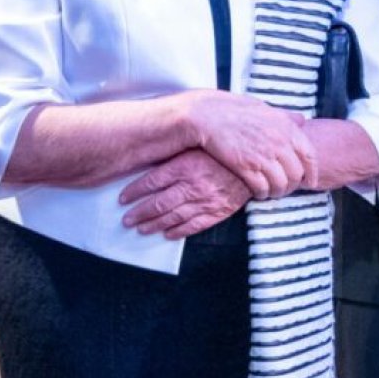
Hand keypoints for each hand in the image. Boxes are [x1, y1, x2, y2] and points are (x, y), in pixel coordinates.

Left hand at [118, 150, 249, 238]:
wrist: (256, 163)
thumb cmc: (223, 150)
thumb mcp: (196, 144)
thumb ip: (175, 153)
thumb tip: (149, 155)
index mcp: (184, 166)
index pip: (150, 182)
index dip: (133, 192)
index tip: (122, 198)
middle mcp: (192, 185)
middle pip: (158, 203)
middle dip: (139, 213)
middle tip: (126, 220)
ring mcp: (205, 201)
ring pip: (172, 217)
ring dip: (153, 224)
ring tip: (139, 228)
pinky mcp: (218, 211)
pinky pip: (193, 226)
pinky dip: (178, 231)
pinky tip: (166, 234)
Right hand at [185, 89, 315, 198]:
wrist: (205, 115)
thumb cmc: (232, 109)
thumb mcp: (263, 107)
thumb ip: (284, 116)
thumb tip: (301, 120)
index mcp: (286, 127)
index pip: (310, 156)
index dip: (312, 173)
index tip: (309, 182)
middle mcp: (279, 142)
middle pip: (296, 174)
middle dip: (291, 185)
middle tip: (283, 188)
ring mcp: (263, 155)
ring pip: (281, 185)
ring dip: (277, 192)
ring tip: (270, 192)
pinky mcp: (246, 167)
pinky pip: (262, 188)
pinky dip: (262, 194)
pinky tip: (257, 192)